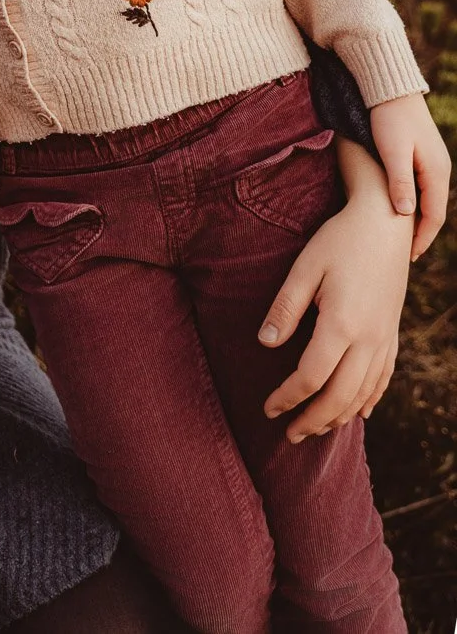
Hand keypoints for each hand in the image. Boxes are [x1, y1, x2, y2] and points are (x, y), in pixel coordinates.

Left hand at [258, 139, 411, 440]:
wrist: (386, 223)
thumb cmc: (339, 240)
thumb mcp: (304, 268)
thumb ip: (285, 309)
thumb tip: (265, 345)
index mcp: (342, 324)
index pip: (311, 377)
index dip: (288, 398)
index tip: (268, 409)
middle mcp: (369, 339)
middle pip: (340, 397)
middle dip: (312, 420)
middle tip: (289, 435)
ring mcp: (385, 339)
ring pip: (364, 393)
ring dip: (338, 416)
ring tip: (315, 428)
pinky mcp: (393, 333)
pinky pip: (383, 378)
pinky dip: (368, 400)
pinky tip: (358, 412)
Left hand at [370, 92, 450, 258]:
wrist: (390, 87)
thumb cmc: (388, 118)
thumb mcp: (393, 151)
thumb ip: (400, 181)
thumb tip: (406, 214)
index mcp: (435, 172)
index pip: (434, 216)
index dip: (421, 239)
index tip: (408, 258)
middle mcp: (439, 169)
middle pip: (433, 211)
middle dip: (420, 234)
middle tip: (404, 255)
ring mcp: (432, 161)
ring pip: (427, 200)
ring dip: (416, 220)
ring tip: (400, 239)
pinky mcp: (422, 155)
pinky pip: (421, 187)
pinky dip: (413, 204)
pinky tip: (399, 209)